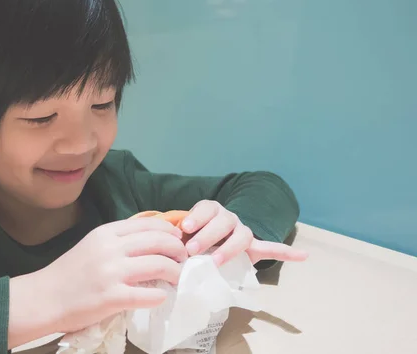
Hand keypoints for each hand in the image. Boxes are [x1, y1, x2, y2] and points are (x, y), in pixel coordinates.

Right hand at [34, 218, 187, 333]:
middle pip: (160, 241)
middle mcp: (111, 248)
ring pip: (159, 265)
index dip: (171, 231)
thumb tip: (152, 241)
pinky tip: (161, 297)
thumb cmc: (70, 272)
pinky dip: (160, 295)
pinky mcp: (112, 297)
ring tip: (176, 279)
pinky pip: (148, 294)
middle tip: (183, 260)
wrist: (44, 297)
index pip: (151, 224)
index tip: (178, 240)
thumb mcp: (94, 245)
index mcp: (107, 232)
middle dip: (178, 250)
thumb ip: (119, 241)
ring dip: (175, 273)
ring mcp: (111, 272)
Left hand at [181, 200, 307, 265]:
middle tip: (191, 249)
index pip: (206, 208)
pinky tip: (303, 255)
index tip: (184, 228)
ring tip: (215, 261)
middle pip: (222, 221)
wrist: (203, 241)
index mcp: (210, 210)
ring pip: (241, 235)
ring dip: (228, 248)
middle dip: (207, 234)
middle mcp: (228, 217)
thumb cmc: (189, 238)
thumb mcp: (180, 234)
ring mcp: (242, 231)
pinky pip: (271, 248)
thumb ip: (176, 237)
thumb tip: (166, 246)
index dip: (196, 217)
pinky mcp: (253, 247)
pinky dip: (286, 252)